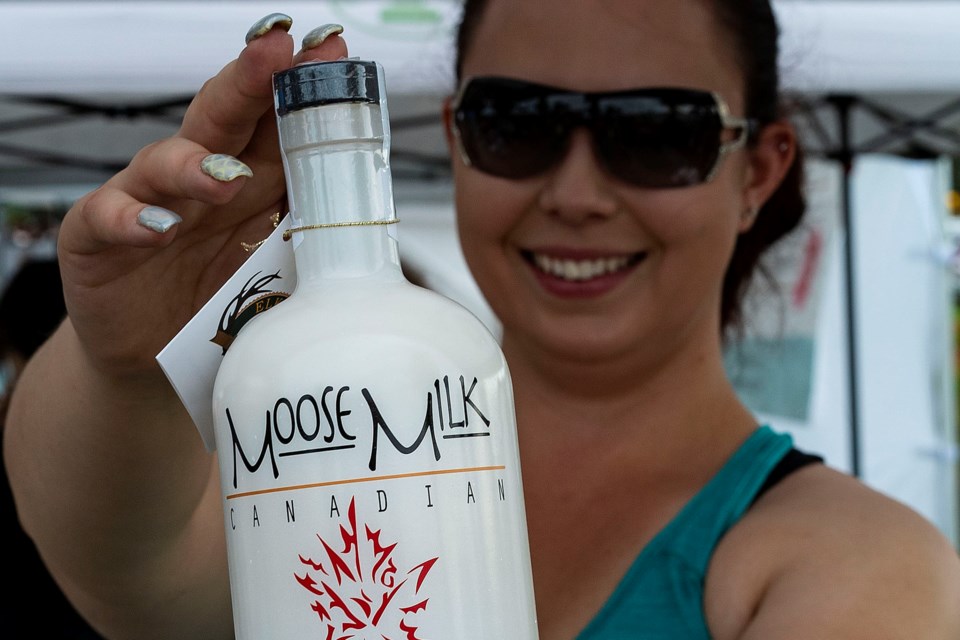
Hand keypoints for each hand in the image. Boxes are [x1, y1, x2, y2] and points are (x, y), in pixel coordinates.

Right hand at [56, 17, 347, 376]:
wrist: (150, 354)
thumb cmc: (214, 299)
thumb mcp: (270, 262)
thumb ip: (302, 227)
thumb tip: (365, 205)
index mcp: (246, 177)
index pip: (273, 120)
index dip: (299, 84)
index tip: (330, 50)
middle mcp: (195, 178)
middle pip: (221, 118)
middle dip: (250, 82)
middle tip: (276, 52)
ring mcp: (144, 201)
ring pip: (164, 162)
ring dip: (196, 164)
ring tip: (227, 176)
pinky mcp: (97, 237)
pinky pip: (108, 219)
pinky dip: (132, 221)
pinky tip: (159, 228)